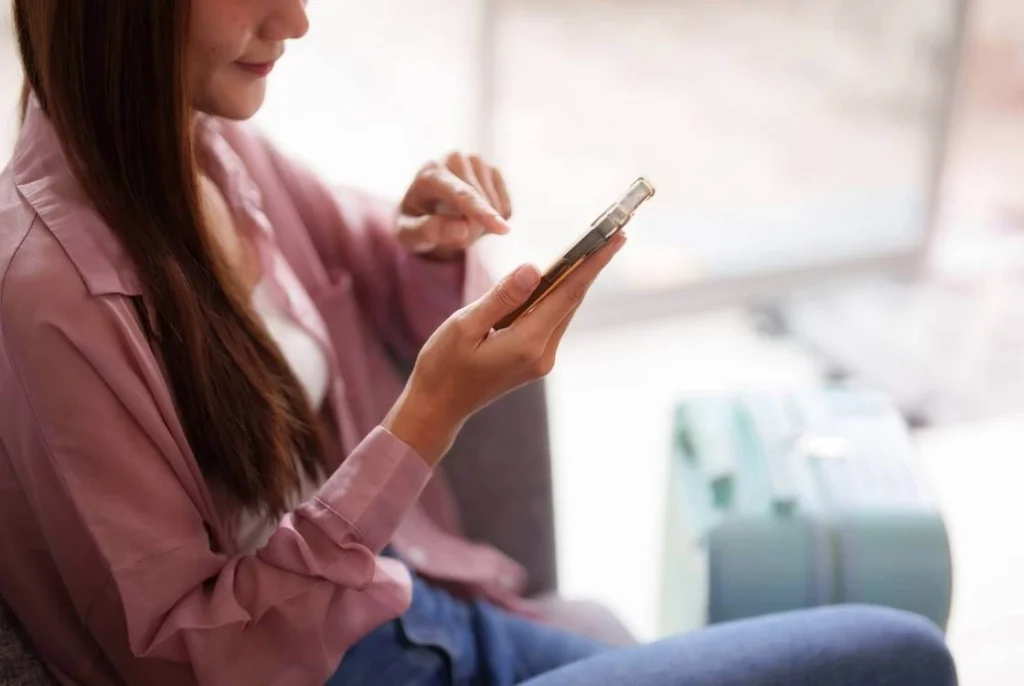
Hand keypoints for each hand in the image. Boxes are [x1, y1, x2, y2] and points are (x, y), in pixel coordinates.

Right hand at [383, 232, 627, 464]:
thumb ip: (501, 297)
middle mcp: (542, 355)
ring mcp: (541, 360)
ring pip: (562, 311)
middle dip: (590, 266)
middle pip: (571, 301)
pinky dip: (555, 297)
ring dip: (574, 280)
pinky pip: (550, 321)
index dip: (593, 263)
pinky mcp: (534, 360)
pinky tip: (557, 278)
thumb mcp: (464, 326)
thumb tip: (533, 269)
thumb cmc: (443, 366)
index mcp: (526, 344)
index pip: (568, 294)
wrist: (437, 407)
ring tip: (590, 248)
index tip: (616, 239)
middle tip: (610, 233)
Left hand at [396, 152, 512, 259]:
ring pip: (496, 209)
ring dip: (482, 229)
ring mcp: (476, 162)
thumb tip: (463, 228)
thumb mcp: (410, 235)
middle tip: (452, 238)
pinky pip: (506, 209)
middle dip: (472, 232)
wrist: (424, 206)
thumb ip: (429, 231)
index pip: (461, 194)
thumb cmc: (415, 223)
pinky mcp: (493, 170)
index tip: (503, 229)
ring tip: (460, 224)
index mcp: (429, 174)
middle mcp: (454, 159)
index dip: (481, 212)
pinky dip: (493, 222)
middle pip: (480, 205)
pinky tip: (475, 217)